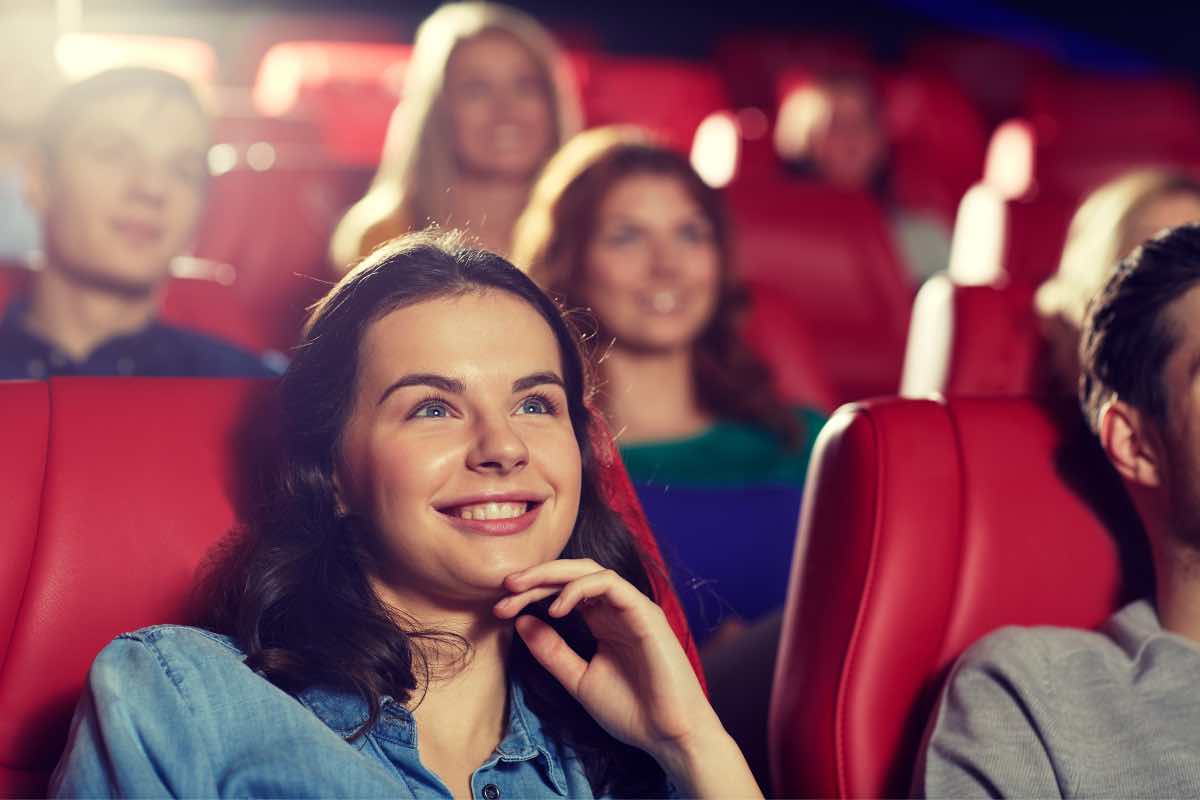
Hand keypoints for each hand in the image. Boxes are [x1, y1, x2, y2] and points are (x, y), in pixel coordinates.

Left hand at [493, 558, 719, 762]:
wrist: (668, 735)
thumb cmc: (631, 711)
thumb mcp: (578, 679)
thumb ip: (552, 651)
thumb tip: (520, 622)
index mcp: (603, 621)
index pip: (562, 591)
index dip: (530, 594)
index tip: (499, 607)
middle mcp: (617, 608)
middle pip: (572, 574)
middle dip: (535, 577)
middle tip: (504, 587)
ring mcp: (632, 607)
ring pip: (589, 570)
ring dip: (551, 575)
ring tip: (520, 589)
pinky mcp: (645, 612)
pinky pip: (610, 584)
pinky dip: (579, 588)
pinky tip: (557, 608)